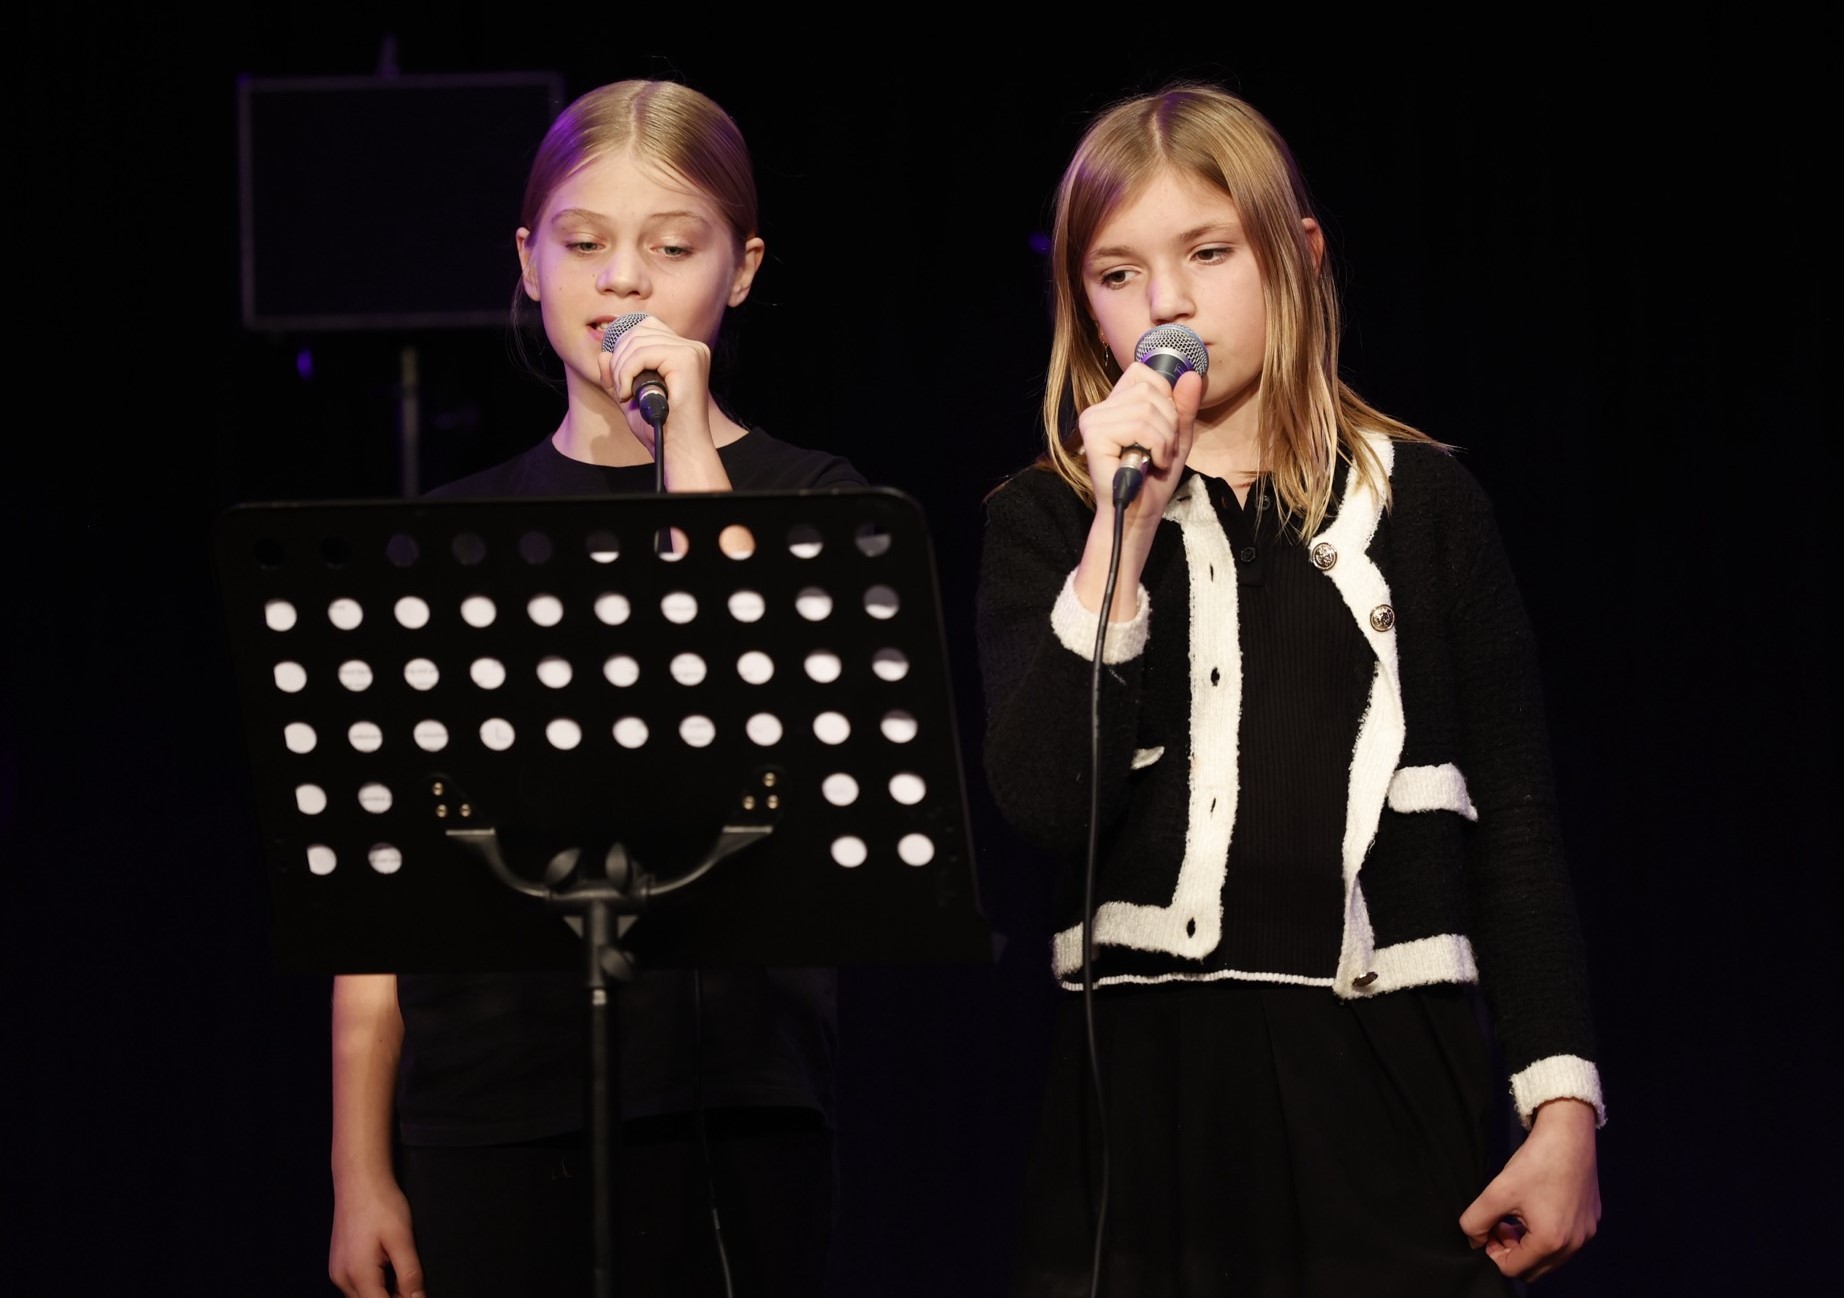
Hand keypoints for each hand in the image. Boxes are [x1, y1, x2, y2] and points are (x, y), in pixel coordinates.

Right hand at [328, 1173, 425, 1297]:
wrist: (359, 1181)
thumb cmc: (380, 1204)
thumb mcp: (402, 1238)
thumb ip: (410, 1273)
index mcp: (358, 1274)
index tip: (416, 1295)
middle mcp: (342, 1277)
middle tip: (413, 1287)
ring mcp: (337, 1271)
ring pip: (362, 1296)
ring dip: (383, 1293)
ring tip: (401, 1277)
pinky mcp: (338, 1264)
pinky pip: (356, 1286)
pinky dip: (373, 1285)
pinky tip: (387, 1270)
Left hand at [597, 315, 715, 457]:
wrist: (678, 449)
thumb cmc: (659, 428)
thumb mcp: (631, 397)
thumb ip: (616, 376)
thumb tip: (603, 354)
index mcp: (685, 352)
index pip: (647, 327)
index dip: (624, 346)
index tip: (619, 376)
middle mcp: (692, 347)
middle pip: (639, 331)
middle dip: (619, 360)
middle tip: (620, 390)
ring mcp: (692, 351)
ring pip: (638, 342)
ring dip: (621, 369)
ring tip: (624, 394)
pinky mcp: (686, 359)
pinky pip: (642, 354)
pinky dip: (626, 373)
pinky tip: (628, 394)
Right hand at [1077, 362, 1202, 524]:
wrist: (1139, 513)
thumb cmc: (1153, 478)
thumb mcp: (1177, 437)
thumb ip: (1183, 406)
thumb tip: (1192, 374)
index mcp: (1114, 405)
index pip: (1141, 372)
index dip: (1164, 396)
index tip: (1164, 428)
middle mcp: (1098, 409)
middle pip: (1148, 390)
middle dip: (1169, 423)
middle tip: (1162, 450)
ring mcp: (1093, 421)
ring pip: (1147, 409)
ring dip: (1164, 439)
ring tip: (1156, 459)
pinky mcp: (1094, 436)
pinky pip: (1139, 426)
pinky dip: (1155, 447)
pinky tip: (1149, 464)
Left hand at [1459, 1098, 1599, 1280]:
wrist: (1570, 1134)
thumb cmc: (1536, 1162)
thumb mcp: (1497, 1191)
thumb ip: (1476, 1220)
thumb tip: (1473, 1239)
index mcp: (1551, 1242)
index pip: (1513, 1269)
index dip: (1493, 1252)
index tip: (1488, 1228)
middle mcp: (1574, 1244)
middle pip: (1533, 1268)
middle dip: (1511, 1251)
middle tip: (1500, 1224)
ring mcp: (1586, 1233)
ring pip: (1549, 1257)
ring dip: (1528, 1244)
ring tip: (1515, 1216)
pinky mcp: (1591, 1221)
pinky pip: (1564, 1242)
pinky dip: (1546, 1235)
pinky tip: (1534, 1209)